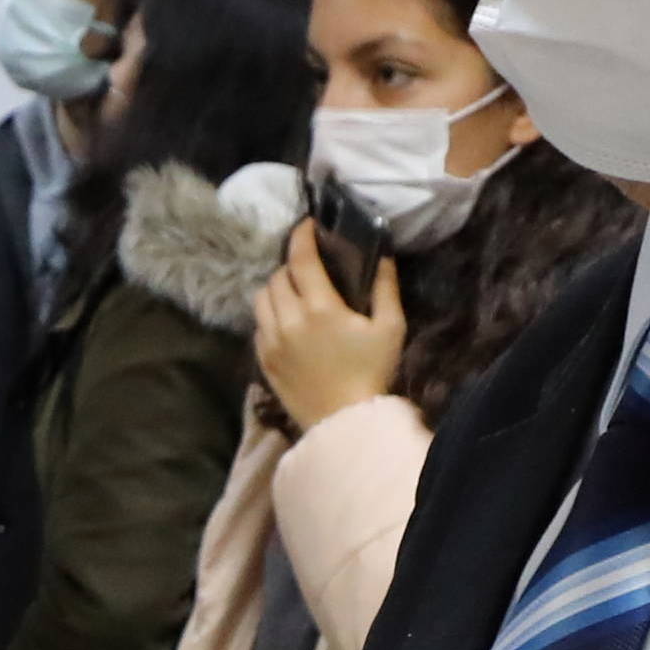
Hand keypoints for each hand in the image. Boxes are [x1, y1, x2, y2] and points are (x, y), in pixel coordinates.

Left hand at [255, 220, 406, 431]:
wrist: (346, 423)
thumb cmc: (373, 374)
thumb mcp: (391, 328)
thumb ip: (385, 287)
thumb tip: (381, 255)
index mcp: (320, 307)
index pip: (300, 257)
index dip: (301, 235)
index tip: (307, 225)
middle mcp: (288, 319)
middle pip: (277, 275)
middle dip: (291, 265)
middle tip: (308, 268)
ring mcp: (271, 341)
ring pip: (261, 298)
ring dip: (276, 289)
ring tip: (293, 294)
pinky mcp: (264, 361)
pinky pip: (259, 326)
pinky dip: (270, 316)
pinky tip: (287, 323)